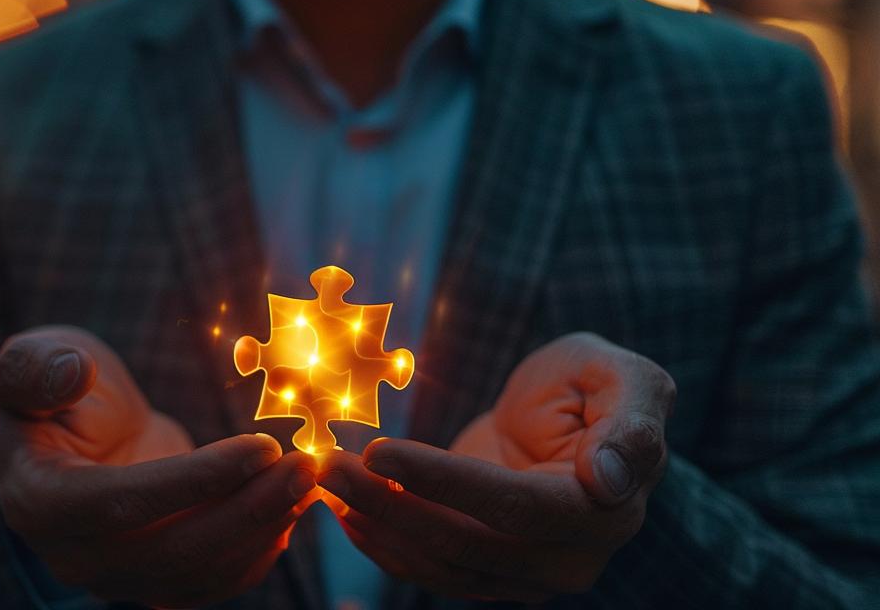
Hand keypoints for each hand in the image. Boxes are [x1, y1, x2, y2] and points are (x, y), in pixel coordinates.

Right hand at [0, 326, 319, 607]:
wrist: (70, 429)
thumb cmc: (50, 384)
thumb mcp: (31, 358)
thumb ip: (35, 368)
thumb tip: (69, 373)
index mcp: (37, 501)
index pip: (119, 504)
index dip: (192, 481)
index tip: (259, 448)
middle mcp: (76, 555)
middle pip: (173, 550)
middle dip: (249, 509)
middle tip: (307, 465)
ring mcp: (118, 576)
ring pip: (203, 569)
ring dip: (265, 525)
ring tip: (312, 475)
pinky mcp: (156, 580)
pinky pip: (215, 580)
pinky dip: (261, 548)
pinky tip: (295, 506)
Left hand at [317, 332, 675, 601]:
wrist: (579, 417)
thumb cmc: (600, 385)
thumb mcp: (627, 379)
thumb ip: (630, 425)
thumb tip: (605, 481)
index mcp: (604, 512)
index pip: (513, 507)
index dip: (443, 482)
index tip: (379, 451)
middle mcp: (568, 558)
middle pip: (464, 544)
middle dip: (389, 504)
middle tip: (328, 464)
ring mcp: (528, 575)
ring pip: (438, 564)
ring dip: (374, 523)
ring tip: (323, 478)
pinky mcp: (491, 573)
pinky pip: (429, 570)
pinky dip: (382, 543)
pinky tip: (343, 508)